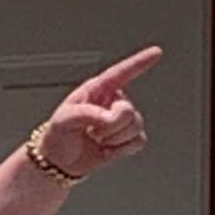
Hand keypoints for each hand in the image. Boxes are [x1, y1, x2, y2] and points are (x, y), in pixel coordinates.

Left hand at [36, 46, 160, 178]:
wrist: (59, 162)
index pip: (121, 73)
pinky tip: (106, 149)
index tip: (156, 52)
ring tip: (97, 140)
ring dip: (113, 139)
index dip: (139, 62)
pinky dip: (121, 150)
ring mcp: (121, 120)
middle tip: (92, 132)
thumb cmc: (58, 135)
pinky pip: (138, 141)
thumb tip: (111, 117)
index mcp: (97, 90)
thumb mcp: (63, 119)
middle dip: (109, 126)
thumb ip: (87, 113)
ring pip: (135, 126)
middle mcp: (113, 102)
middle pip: (128, 111)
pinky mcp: (128, 138)